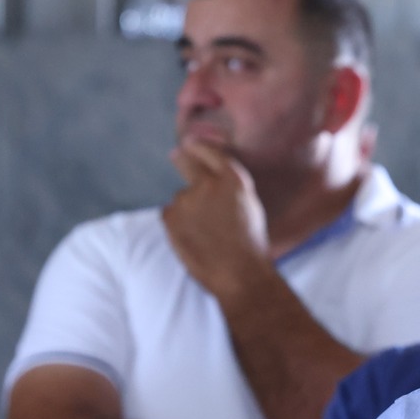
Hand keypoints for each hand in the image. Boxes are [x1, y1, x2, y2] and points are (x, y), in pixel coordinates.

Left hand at [161, 138, 271, 300]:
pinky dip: (176, 224)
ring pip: (181, 198)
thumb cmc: (250, 246)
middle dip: (181, 158)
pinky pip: (169, 214)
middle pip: (187, 161)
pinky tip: (191, 239)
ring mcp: (188, 199)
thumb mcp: (250, 206)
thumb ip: (230, 187)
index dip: (199, 147)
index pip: (212, 153)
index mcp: (235, 180)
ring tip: (203, 233)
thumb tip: (212, 177)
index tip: (190, 143)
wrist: (239, 275)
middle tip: (176, 155)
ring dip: (187, 209)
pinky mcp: (171, 216)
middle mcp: (210, 184)